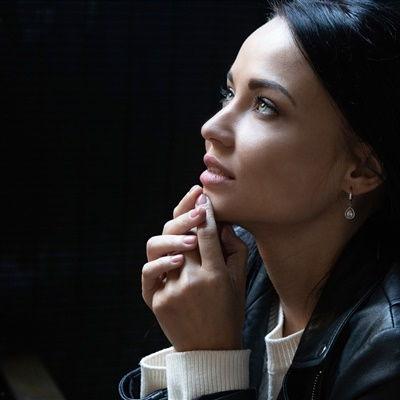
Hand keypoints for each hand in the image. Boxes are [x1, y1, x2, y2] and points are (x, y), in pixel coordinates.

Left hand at [142, 185, 247, 351]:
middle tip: (195, 203)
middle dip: (189, 214)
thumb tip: (222, 226)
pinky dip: (157, 260)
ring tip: (184, 234)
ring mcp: (170, 290)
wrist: (209, 348)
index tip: (204, 197)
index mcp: (215, 275)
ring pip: (161, 247)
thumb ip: (236, 251)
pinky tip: (170, 256)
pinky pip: (148, 270)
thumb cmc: (228, 313)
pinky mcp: (155, 299)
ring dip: (171, 235)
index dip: (205, 211)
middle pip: (183, 235)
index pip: (207, 233)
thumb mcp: (240, 282)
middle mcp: (191, 280)